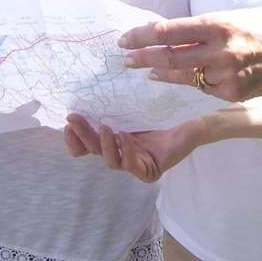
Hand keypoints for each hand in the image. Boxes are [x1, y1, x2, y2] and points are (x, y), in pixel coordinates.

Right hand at [63, 114, 202, 183]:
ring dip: (103, 145)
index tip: (68, 120)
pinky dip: (126, 150)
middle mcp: (121, 154)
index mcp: (113, 141)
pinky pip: (132, 165)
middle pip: (94, 152)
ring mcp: (134, 165)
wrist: (193, 118)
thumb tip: (87, 88)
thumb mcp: (133, 106)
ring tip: (105, 127)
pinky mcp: (149, 171)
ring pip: (111, 162)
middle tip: (74, 119)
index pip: (85, 146)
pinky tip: (123, 136)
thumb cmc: (164, 110)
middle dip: (82, 136)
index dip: (74, 138)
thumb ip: (113, 104)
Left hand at [119, 9, 261, 101]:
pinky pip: (204, 89)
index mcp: (218, 24)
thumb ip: (201, 28)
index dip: (142, 37)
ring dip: (162, 75)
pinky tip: (184, 79)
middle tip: (125, 60)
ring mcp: (227, 75)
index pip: (168, 31)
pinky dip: (192, 83)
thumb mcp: (230, 16)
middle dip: (143, 59)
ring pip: (184, 77)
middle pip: (169, 58)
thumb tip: (166, 33)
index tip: (126, 40)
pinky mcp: (233, 93)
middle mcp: (220, 51)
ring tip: (147, 72)